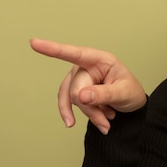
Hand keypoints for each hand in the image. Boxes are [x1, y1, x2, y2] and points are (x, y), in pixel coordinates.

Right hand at [30, 38, 145, 134]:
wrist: (132, 104)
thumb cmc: (131, 92)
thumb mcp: (124, 93)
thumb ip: (104, 94)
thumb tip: (80, 96)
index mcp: (100, 60)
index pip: (74, 53)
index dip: (53, 49)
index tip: (34, 43)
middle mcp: (86, 66)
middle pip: (75, 89)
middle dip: (90, 108)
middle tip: (108, 119)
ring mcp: (79, 78)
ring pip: (71, 99)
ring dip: (89, 114)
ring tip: (106, 123)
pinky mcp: (75, 91)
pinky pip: (70, 104)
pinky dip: (85, 116)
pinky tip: (101, 122)